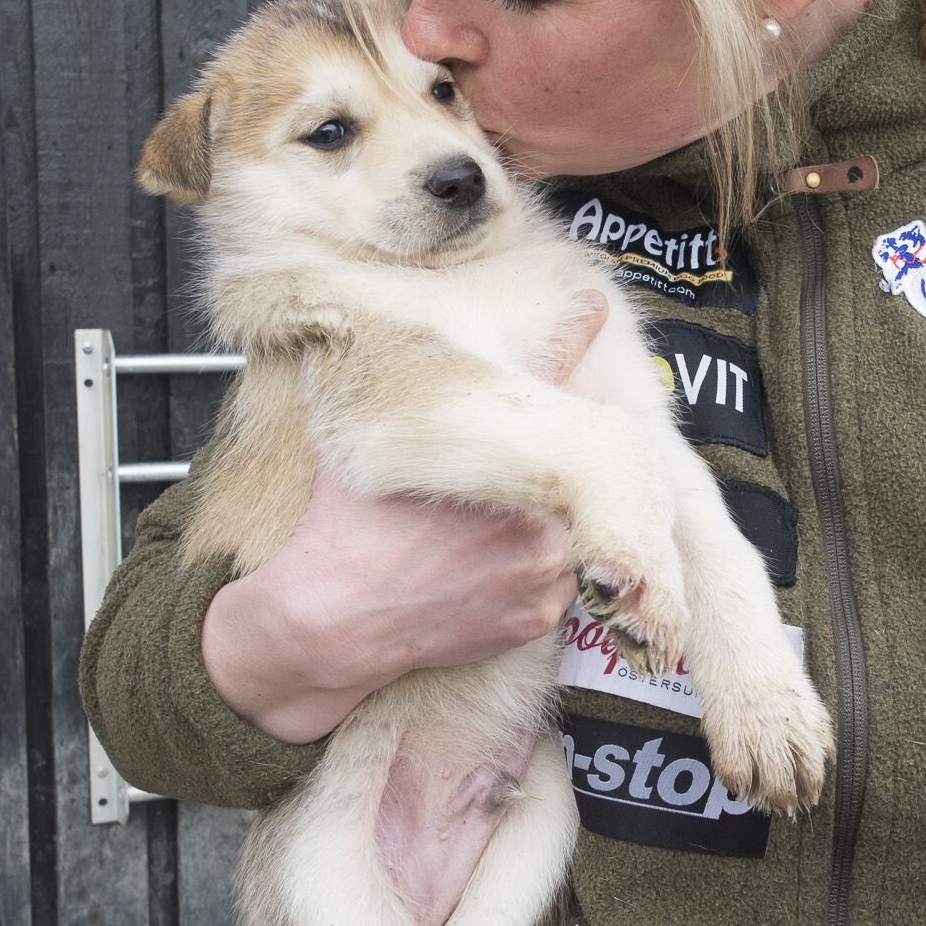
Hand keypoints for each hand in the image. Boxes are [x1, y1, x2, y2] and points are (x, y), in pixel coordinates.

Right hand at [201, 291, 607, 741]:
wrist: (331, 617)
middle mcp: (534, 506)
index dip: (573, 336)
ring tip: (479, 541)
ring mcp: (543, 566)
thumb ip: (397, 397)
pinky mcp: (539, 614)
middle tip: (488, 491)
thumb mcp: (371, 442)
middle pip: (565, 468)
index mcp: (491, 452)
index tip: (594, 308)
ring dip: (544, 526)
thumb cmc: (345, 527)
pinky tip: (483, 576)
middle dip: (541, 468)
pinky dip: (533, 577)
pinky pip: (561, 583)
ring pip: (571, 529)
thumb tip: (374, 338)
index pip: (546, 376)